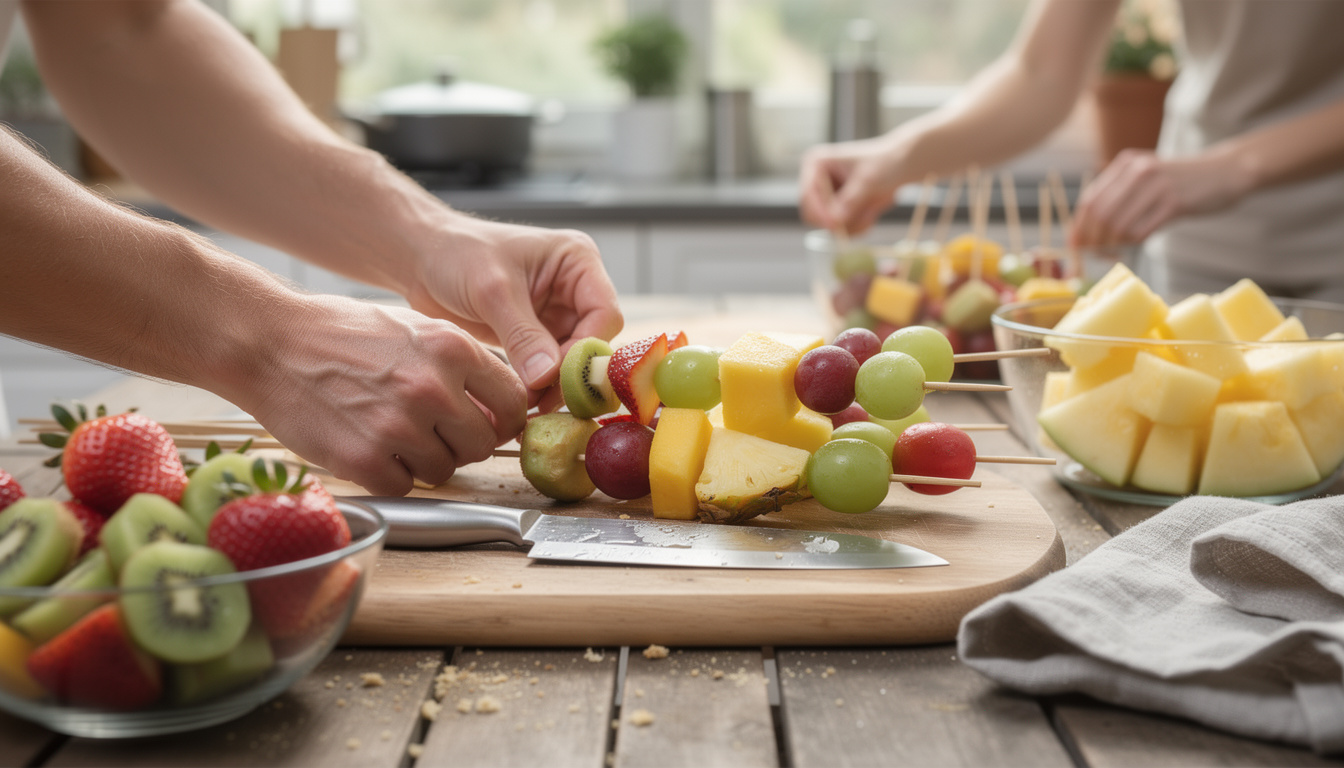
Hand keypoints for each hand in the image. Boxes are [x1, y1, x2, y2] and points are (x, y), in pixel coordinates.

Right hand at [241, 297, 526, 495]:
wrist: (270, 343)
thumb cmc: (341, 334)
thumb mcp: (415, 329)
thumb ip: (461, 365)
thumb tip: (499, 406)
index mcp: (452, 349)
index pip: (512, 403)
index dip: (501, 420)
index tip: (486, 424)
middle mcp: (432, 388)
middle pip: (482, 445)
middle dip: (461, 444)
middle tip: (432, 432)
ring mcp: (399, 427)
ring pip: (443, 471)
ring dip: (423, 461)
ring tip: (390, 433)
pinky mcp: (364, 460)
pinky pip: (403, 487)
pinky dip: (389, 475)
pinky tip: (368, 446)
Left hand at [402, 215, 623, 411]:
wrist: (421, 259)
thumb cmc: (456, 254)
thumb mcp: (491, 291)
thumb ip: (522, 334)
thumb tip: (548, 377)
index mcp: (578, 261)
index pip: (604, 314)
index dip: (586, 349)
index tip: (557, 376)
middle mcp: (575, 288)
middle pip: (593, 341)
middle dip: (570, 372)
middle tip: (542, 400)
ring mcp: (558, 313)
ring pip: (573, 360)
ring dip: (554, 385)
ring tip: (527, 404)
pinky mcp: (538, 335)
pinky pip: (550, 367)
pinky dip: (539, 386)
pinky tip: (521, 400)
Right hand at [799, 136, 904, 235]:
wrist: (902, 166)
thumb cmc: (886, 162)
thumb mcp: (868, 179)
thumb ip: (851, 200)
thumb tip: (835, 221)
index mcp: (816, 164)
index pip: (807, 194)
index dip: (819, 212)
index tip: (835, 225)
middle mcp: (816, 181)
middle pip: (812, 215)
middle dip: (838, 220)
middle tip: (862, 219)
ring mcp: (826, 198)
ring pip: (828, 227)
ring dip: (851, 225)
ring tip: (871, 212)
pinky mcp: (837, 212)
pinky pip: (840, 231)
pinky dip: (857, 227)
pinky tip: (870, 215)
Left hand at [1070, 149, 1251, 248]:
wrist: (1226, 171)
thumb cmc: (1181, 181)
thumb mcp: (1147, 177)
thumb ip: (1120, 196)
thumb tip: (1088, 231)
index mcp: (1126, 164)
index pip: (1090, 199)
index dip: (1079, 227)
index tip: (1075, 246)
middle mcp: (1139, 171)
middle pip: (1101, 214)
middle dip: (1093, 240)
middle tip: (1094, 255)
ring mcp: (1157, 186)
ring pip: (1119, 224)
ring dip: (1112, 245)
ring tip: (1114, 253)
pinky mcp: (1174, 203)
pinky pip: (1142, 231)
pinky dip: (1132, 244)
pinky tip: (1134, 246)